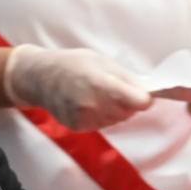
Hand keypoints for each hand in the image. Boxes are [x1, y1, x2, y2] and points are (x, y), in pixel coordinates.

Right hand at [5, 45, 152, 131]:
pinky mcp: (79, 127)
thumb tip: (150, 93)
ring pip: (117, 120)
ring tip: (99, 94)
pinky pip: (102, 124)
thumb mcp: (103, 62)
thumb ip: (127, 79)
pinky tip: (90, 103)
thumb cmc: (74, 64)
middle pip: (129, 112)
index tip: (143, 93)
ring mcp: (85, 119)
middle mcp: (94, 106)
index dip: (144, 98)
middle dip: (128, 102)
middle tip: (114, 88)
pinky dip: (102, 116)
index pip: (139, 102)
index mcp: (102, 85)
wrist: (41, 77)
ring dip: (116, 110)